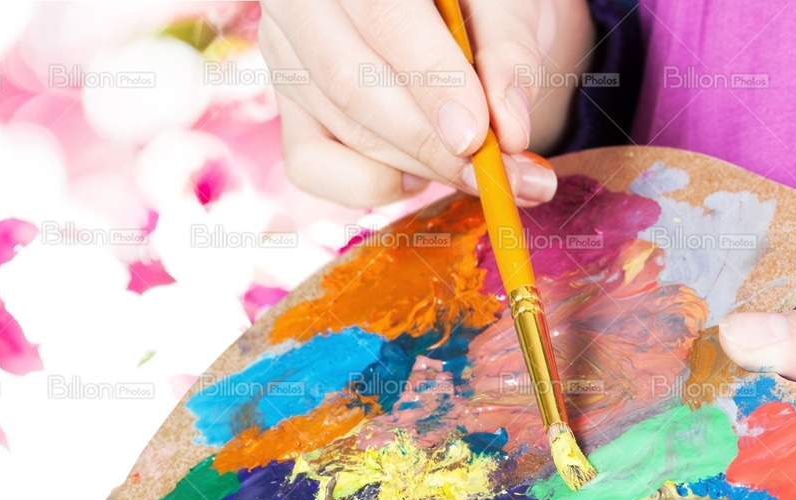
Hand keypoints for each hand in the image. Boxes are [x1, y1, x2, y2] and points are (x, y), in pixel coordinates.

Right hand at [258, 0, 593, 207]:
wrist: (454, 12)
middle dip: (428, 141)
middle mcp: (301, 3)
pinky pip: (311, 166)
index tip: (476, 135)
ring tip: (483, 175)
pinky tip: (417, 171)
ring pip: (343, 127)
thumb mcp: (507, 6)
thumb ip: (509, 53)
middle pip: (349, 81)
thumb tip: (509, 128)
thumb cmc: (478, 3)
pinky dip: (372, 185)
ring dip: (420, 166)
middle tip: (493, 174)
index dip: (430, 79)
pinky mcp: (290, 110)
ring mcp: (287, 57)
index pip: (383, 17)